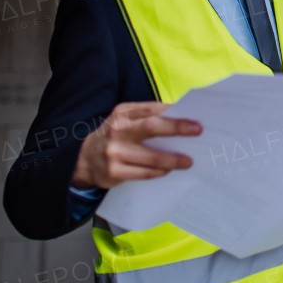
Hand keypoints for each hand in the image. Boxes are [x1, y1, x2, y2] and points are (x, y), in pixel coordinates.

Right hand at [72, 102, 200, 189]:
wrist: (84, 159)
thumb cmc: (115, 136)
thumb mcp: (125, 120)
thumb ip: (147, 116)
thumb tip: (181, 116)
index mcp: (122, 113)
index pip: (152, 109)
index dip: (174, 113)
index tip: (194, 117)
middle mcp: (117, 130)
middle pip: (152, 127)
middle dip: (177, 128)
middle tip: (197, 131)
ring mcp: (115, 152)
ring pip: (152, 156)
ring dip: (173, 159)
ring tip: (188, 161)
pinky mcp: (114, 172)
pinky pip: (144, 173)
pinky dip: (160, 171)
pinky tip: (169, 170)